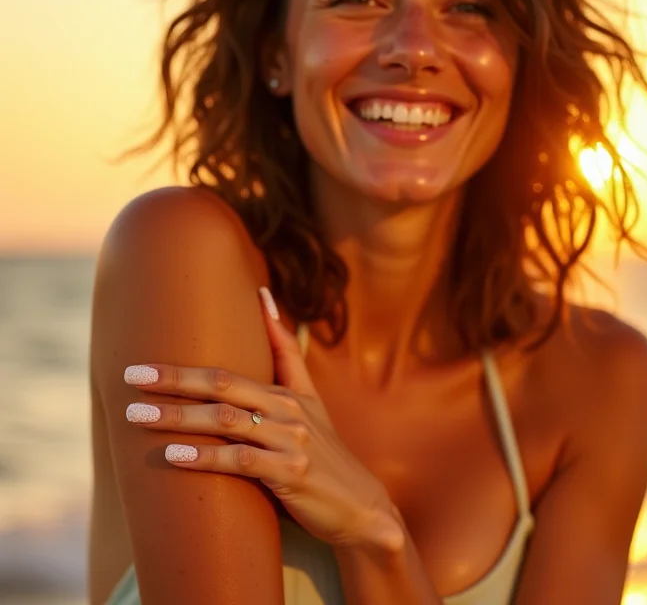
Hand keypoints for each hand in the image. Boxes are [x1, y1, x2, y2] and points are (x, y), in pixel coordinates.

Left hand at [123, 287, 401, 551]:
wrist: (359, 503)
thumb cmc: (322, 452)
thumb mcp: (309, 401)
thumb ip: (286, 356)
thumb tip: (264, 298)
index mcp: (289, 392)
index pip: (234, 365)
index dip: (194, 355)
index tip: (153, 345)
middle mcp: (290, 409)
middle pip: (224, 385)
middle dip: (174, 379)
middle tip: (132, 376)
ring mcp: (291, 440)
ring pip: (227, 420)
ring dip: (179, 417)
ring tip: (138, 416)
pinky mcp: (292, 472)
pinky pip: (241, 460)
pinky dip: (206, 456)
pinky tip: (175, 455)